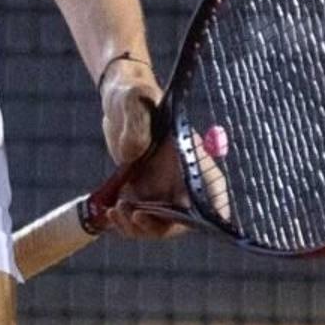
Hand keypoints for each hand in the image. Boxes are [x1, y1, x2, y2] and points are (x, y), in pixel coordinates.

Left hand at [91, 56, 195, 240]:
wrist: (120, 103)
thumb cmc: (133, 95)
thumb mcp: (133, 100)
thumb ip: (136, 123)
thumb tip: (132, 154)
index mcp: (194, 159)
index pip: (214, 195)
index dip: (210, 216)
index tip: (187, 222)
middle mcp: (183, 180)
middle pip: (182, 220)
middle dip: (158, 226)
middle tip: (134, 215)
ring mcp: (163, 190)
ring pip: (158, 225)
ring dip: (137, 228)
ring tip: (116, 212)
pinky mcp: (142, 194)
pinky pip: (138, 220)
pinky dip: (125, 224)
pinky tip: (110, 214)